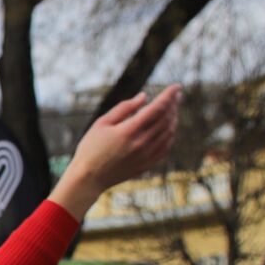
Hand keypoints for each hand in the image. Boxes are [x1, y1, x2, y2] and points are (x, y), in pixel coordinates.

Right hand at [50, 85, 180, 217]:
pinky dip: (170, 134)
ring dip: (173, 118)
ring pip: (169, 132)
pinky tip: (168, 128)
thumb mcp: (101, 124)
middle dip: (173, 104)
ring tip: (172, 109)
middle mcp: (141, 143)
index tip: (176, 86)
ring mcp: (146, 155)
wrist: (88, 179)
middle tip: (176, 95)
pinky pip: (166, 146)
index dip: (168, 95)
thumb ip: (123, 108)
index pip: (157, 108)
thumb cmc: (90, 149)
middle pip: (166, 119)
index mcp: (128, 131)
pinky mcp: (147, 164)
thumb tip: (144, 97)